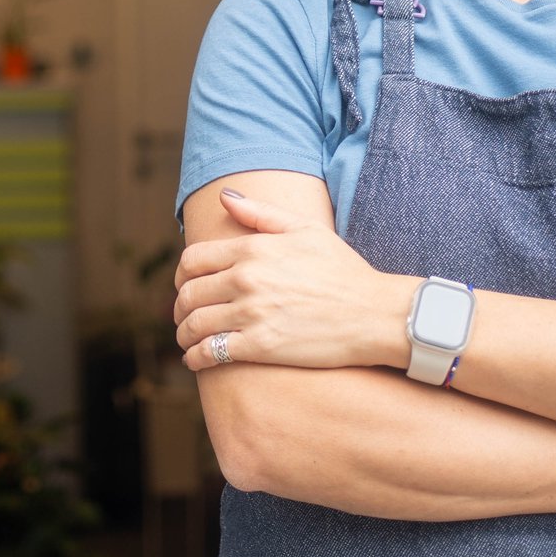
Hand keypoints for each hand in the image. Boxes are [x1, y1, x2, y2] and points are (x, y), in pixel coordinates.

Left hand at [173, 187, 413, 371]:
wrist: (375, 313)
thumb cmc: (343, 270)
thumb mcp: (305, 229)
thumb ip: (260, 214)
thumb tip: (225, 197)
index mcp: (252, 249)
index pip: (193, 260)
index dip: (182, 274)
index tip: (186, 285)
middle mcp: (246, 279)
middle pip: (189, 293)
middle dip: (180, 306)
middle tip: (184, 315)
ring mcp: (252, 314)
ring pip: (194, 324)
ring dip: (183, 334)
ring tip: (187, 339)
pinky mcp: (261, 346)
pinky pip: (211, 353)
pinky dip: (195, 358)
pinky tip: (196, 359)